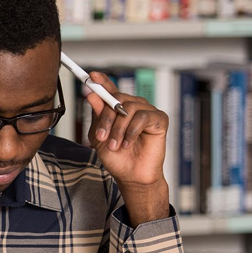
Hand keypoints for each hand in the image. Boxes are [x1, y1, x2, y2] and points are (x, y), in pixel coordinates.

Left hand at [83, 70, 171, 189]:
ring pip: (129, 108)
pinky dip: (132, 132)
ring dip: (118, 129)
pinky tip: (128, 144)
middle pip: (117, 98)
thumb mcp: (100, 136)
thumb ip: (97, 116)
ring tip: (115, 145)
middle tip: (102, 136)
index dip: (102, 81)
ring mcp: (147, 111)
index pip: (110, 89)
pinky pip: (143, 117)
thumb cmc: (117, 157)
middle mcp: (133, 106)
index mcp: (118, 108)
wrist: (131, 176)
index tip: (91, 76)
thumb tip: (91, 95)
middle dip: (106, 117)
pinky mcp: (159, 119)